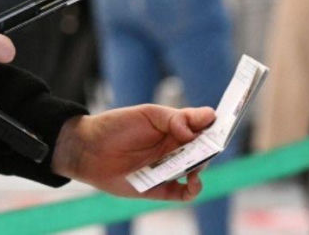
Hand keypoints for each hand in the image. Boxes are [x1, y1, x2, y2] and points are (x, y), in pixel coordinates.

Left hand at [51, 105, 216, 200]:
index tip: (219, 121)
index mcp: (173, 126)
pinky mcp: (161, 188)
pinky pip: (184, 193)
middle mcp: (174, 147)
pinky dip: (193, 190)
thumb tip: (194, 130)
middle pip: (203, 148)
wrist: (89, 148)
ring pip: (196, 170)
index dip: (211, 123)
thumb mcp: (146, 114)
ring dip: (201, 167)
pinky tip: (191, 182)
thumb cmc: (115, 126)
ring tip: (194, 165)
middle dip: (209, 147)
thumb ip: (173, 118)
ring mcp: (169, 168)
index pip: (200, 125)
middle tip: (209, 145)